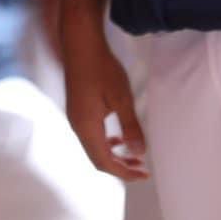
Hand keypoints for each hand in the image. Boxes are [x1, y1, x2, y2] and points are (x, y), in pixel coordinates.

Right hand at [60, 14, 148, 179]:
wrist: (80, 45)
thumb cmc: (102, 69)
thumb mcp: (122, 99)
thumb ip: (131, 127)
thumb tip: (140, 153)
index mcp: (87, 127)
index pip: (104, 162)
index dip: (125, 173)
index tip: (145, 174)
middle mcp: (77, 126)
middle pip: (97, 159)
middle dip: (120, 167)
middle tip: (142, 169)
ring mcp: (75, 118)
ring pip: (93, 148)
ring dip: (114, 155)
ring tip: (133, 155)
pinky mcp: (77, 110)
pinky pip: (90, 136)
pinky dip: (106, 143)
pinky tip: (117, 137)